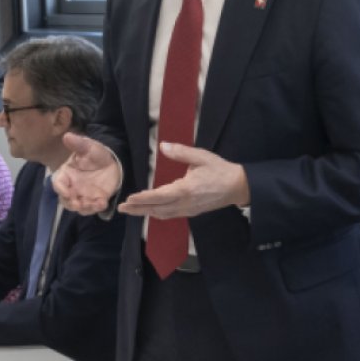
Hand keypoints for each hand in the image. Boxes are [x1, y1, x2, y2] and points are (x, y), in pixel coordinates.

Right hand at [52, 133, 120, 214]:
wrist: (112, 162)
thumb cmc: (95, 154)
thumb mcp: (88, 147)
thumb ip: (78, 144)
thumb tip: (67, 136)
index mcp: (66, 174)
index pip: (58, 183)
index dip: (61, 189)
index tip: (67, 193)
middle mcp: (72, 188)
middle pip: (65, 200)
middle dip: (71, 203)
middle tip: (77, 204)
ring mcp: (83, 196)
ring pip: (79, 208)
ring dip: (84, 208)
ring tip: (92, 204)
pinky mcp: (95, 200)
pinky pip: (93, 208)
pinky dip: (97, 208)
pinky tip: (102, 203)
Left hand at [119, 142, 249, 219]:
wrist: (237, 187)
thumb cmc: (219, 170)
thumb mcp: (201, 157)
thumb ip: (181, 152)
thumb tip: (163, 145)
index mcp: (185, 190)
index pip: (159, 196)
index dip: (143, 198)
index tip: (129, 199)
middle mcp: (184, 203)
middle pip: (157, 209)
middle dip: (138, 209)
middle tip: (122, 209)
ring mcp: (188, 210)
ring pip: (162, 214)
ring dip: (146, 213)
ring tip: (131, 210)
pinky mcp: (192, 212)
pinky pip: (170, 215)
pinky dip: (157, 214)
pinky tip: (151, 211)